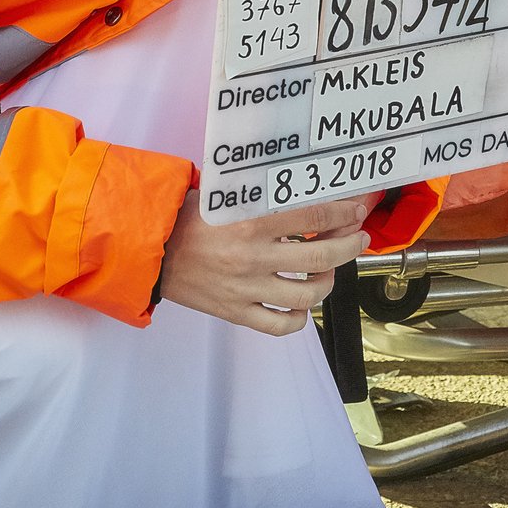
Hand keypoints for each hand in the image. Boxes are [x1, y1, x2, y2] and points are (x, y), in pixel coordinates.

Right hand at [159, 193, 373, 336]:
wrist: (150, 250)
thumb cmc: (185, 217)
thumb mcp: (223, 193)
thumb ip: (258, 190)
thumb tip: (299, 183)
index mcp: (250, 221)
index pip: (313, 218)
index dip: (342, 213)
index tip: (355, 210)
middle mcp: (252, 256)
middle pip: (321, 257)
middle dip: (349, 246)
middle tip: (357, 237)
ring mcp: (246, 288)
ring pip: (307, 295)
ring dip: (329, 282)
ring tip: (329, 270)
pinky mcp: (236, 311)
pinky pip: (279, 324)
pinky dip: (299, 318)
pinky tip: (301, 305)